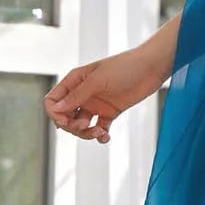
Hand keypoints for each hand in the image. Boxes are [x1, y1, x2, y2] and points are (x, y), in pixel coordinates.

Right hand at [43, 48, 162, 143]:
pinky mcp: (110, 112)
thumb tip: (55, 109)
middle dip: (71, 127)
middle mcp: (83, 94)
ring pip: (80, 125)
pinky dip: (100, 135)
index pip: (53, 101)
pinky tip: (106, 137)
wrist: (151, 68)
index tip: (66, 122)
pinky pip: (98, 128)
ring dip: (85, 133)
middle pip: (65, 117)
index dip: (55, 114)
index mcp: (75, 81)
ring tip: (99, 133)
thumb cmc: (125, 67)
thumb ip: (77, 95)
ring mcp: (96, 104)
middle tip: (84, 127)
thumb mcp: (98, 80)